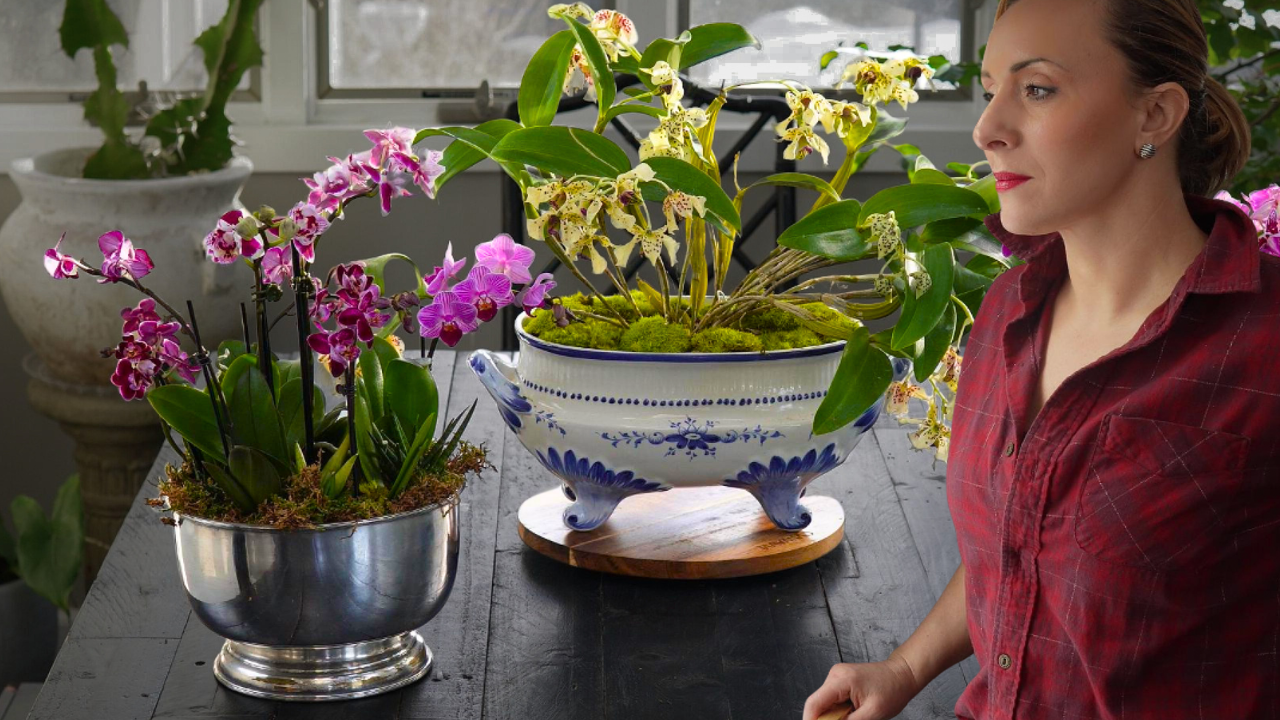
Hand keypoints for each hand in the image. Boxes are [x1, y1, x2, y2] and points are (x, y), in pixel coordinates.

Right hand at [802, 655, 920, 719]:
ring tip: (856, 716)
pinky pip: (832, 701)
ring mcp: (837, 677)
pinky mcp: (840, 681)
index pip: (814, 703)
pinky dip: (839, 712)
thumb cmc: (892, 690)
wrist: (902, 674)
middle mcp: (835, 675)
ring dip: (833, 717)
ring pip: (825, 705)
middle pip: (818, 705)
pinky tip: (853, 713)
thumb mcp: (872, 714)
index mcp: (841, 680)